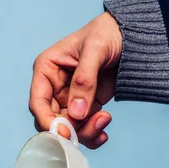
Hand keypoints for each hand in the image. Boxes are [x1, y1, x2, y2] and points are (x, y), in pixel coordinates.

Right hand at [29, 12, 121, 148]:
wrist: (130, 35)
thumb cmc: (107, 33)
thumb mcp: (95, 49)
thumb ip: (85, 80)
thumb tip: (77, 112)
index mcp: (47, 69)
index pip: (38, 102)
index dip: (47, 120)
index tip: (65, 132)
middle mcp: (55, 87)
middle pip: (52, 119)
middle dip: (71, 128)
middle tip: (93, 125)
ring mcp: (71, 98)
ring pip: (69, 127)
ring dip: (86, 131)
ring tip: (105, 119)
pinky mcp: (87, 106)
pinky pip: (84, 128)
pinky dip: (92, 134)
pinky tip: (104, 133)